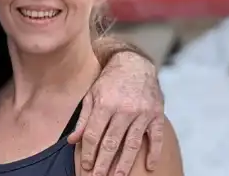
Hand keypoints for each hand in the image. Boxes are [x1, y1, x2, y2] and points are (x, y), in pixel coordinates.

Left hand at [67, 52, 163, 175]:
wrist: (134, 63)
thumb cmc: (109, 81)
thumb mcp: (92, 95)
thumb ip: (84, 118)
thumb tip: (72, 141)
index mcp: (105, 104)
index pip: (94, 134)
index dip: (89, 152)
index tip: (86, 166)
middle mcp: (124, 109)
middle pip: (111, 143)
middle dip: (104, 163)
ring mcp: (142, 112)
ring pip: (132, 144)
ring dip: (124, 163)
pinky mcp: (156, 114)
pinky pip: (156, 137)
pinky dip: (154, 152)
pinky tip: (150, 166)